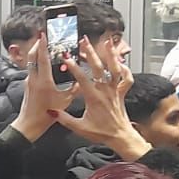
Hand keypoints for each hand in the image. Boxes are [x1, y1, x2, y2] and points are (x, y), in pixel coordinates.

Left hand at [12, 37, 73, 141]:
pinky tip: (43, 62)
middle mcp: (34, 79)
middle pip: (32, 56)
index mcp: (43, 82)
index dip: (43, 45)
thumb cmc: (46, 115)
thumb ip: (75, 89)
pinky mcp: (27, 85)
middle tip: (42, 36)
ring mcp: (29, 81)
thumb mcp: (65, 101)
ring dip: (36, 52)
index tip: (44, 35)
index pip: (42, 58)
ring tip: (43, 45)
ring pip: (30, 62)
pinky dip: (36, 62)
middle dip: (37, 44)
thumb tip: (83, 80)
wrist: (30, 124)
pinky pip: (31, 69)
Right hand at [55, 37, 151, 160]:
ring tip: (107, 42)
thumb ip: (64, 119)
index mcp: (94, 98)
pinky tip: (119, 61)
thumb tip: (51, 111)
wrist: (121, 137)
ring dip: (111, 55)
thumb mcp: (80, 128)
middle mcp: (105, 91)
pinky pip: (127, 78)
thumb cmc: (101, 133)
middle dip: (91, 53)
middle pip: (98, 68)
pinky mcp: (122, 92)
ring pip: (115, 69)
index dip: (74, 67)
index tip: (66, 57)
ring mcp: (115, 90)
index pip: (82, 79)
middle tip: (84, 41)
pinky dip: (125, 69)